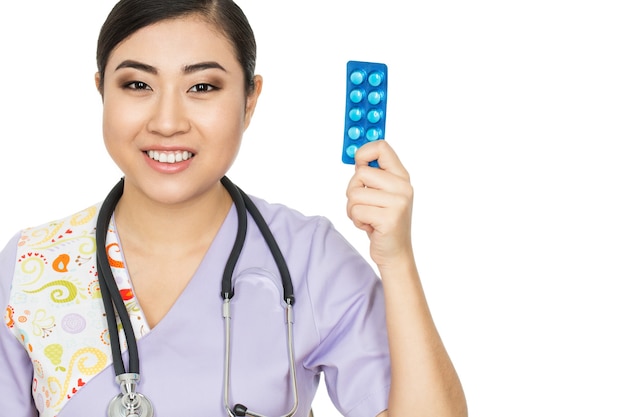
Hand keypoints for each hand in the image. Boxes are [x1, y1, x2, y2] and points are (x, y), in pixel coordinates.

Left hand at [346, 140, 413, 268]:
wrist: (395, 253)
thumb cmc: (383, 222)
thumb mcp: (382, 193)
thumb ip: (372, 175)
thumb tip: (355, 155)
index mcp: (401, 177)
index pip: (381, 147)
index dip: (363, 153)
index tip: (357, 163)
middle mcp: (403, 187)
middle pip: (360, 173)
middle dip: (353, 190)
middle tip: (364, 204)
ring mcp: (398, 202)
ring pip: (354, 193)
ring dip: (353, 209)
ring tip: (368, 217)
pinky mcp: (389, 218)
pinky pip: (356, 210)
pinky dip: (356, 220)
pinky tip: (370, 226)